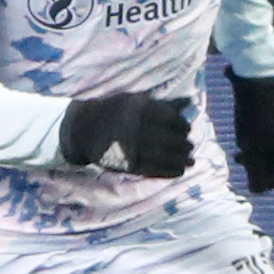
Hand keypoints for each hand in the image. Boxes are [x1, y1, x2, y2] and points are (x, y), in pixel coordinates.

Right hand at [59, 93, 192, 177]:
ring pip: (165, 156)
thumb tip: (188, 103)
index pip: (171, 119)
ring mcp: (133, 148)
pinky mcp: (128, 164)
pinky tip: (180, 170)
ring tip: (190, 161)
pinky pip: (154, 170)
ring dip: (181, 160)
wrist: (84, 130)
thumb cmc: (113, 111)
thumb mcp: (135, 101)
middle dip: (184, 145)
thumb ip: (162, 104)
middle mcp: (138, 129)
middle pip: (170, 139)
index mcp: (140, 110)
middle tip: (190, 146)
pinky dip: (169, 172)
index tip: (186, 129)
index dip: (182, 125)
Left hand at [226, 68, 273, 193]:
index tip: (251, 186)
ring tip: (238, 145)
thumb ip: (256, 171)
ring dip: (255, 149)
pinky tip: (239, 123)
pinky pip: (264, 124)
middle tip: (240, 161)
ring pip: (270, 141)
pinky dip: (253, 132)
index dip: (267, 184)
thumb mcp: (253, 148)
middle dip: (259, 165)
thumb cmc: (255, 115)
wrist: (259, 74)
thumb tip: (256, 190)